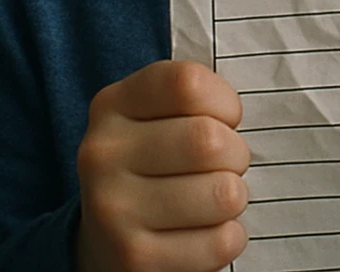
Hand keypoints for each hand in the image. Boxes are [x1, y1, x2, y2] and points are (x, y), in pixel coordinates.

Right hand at [75, 59, 250, 271]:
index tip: (225, 118)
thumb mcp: (156, 113)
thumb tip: (232, 115)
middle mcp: (103, 154)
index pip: (188, 84)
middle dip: (236, 153)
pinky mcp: (134, 259)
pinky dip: (230, 237)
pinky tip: (208, 230)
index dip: (224, 101)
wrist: (106, 235)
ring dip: (235, 196)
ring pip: (222, 193)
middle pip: (208, 140)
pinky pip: (219, 242)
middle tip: (227, 163)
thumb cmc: (154, 159)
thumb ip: (192, 97)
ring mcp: (113, 210)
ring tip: (216, 196)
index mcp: (112, 105)